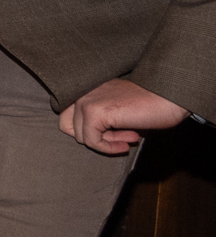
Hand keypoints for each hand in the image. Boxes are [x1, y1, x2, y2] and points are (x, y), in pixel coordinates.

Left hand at [60, 79, 187, 155]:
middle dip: (93, 137)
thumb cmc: (149, 104)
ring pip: (81, 136)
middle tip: (119, 138)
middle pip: (66, 126)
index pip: (67, 115)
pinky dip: (108, 148)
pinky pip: (91, 141)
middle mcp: (82, 91)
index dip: (88, 130)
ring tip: (131, 137)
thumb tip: (87, 138)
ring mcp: (86, 100)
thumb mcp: (117, 110)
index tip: (112, 134)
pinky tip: (131, 141)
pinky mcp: (94, 111)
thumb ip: (99, 118)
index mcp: (86, 89)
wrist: (169, 97)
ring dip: (106, 142)